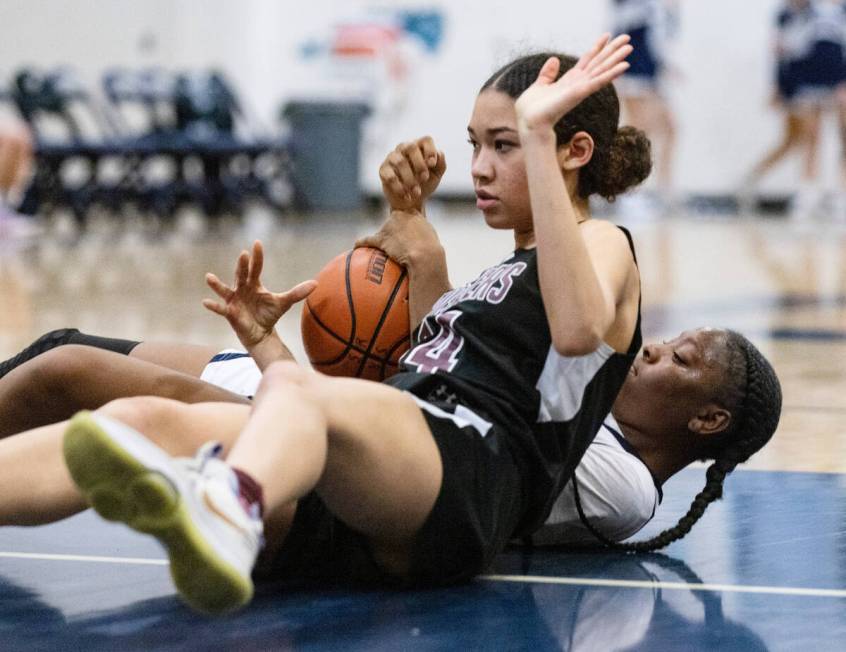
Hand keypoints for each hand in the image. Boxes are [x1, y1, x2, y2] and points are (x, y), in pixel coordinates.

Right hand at [203, 241, 316, 348]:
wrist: (262, 334)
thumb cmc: (269, 315)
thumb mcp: (284, 303)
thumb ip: (297, 293)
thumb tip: (316, 284)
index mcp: (254, 284)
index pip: (256, 267)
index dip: (257, 257)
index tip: (257, 244)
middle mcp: (242, 289)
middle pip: (242, 275)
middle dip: (242, 266)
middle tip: (244, 254)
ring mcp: (234, 300)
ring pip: (225, 290)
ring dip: (217, 284)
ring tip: (209, 277)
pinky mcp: (230, 313)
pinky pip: (221, 309)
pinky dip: (214, 306)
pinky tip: (206, 302)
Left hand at [355, 209, 443, 269]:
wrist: (426, 257)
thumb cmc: (432, 251)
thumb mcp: (431, 237)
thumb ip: (424, 233)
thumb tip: (424, 241)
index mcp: (413, 213)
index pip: (404, 214)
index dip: (404, 222)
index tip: (403, 228)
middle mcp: (400, 216)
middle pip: (392, 222)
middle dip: (392, 232)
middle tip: (399, 244)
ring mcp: (389, 227)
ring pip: (382, 233)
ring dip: (382, 241)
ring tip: (383, 249)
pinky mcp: (382, 238)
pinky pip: (368, 240)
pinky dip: (361, 243)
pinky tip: (356, 246)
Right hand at [379, 136, 446, 210]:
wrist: (412, 202)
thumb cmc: (425, 184)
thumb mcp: (436, 175)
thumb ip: (441, 164)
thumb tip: (439, 154)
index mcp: (419, 147)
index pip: (426, 140)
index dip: (430, 151)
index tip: (432, 164)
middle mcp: (404, 148)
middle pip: (411, 147)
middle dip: (419, 164)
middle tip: (424, 178)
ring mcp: (392, 158)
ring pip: (400, 162)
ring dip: (411, 179)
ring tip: (417, 192)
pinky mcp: (383, 170)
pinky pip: (390, 176)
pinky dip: (400, 188)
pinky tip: (406, 196)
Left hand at [515, 34, 631, 136]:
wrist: (530, 121)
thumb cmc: (532, 109)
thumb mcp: (540, 85)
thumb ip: (548, 74)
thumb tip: (554, 59)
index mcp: (570, 81)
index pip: (587, 60)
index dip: (597, 47)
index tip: (607, 35)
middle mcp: (578, 84)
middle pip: (598, 63)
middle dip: (612, 50)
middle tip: (627, 38)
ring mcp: (581, 89)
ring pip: (602, 70)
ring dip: (616, 59)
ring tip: (629, 47)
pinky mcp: (580, 93)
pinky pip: (599, 82)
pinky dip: (611, 74)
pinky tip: (624, 66)